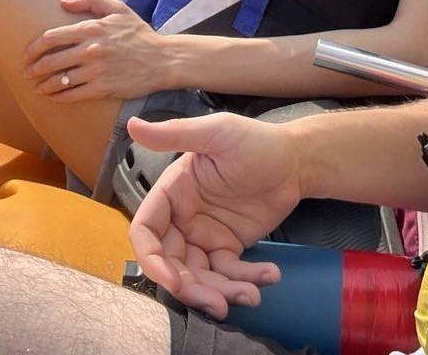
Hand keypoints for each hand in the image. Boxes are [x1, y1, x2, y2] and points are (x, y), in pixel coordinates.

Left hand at [24, 0, 161, 99]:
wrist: (163, 60)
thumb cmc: (139, 34)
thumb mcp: (119, 9)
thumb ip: (91, 0)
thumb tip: (63, 2)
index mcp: (92, 28)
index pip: (52, 37)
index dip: (34, 47)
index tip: (27, 54)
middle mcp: (91, 49)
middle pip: (50, 60)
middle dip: (34, 68)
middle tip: (27, 73)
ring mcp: (96, 71)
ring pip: (58, 80)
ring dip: (43, 85)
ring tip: (37, 87)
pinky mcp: (102, 89)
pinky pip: (72, 95)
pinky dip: (58, 97)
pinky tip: (53, 97)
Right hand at [128, 111, 302, 317]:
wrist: (297, 159)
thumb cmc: (257, 141)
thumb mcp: (216, 132)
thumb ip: (174, 134)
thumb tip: (131, 124)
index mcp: (173, 191)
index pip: (146, 231)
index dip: (151, 260)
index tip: (172, 280)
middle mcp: (184, 216)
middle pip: (172, 263)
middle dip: (191, 287)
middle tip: (218, 302)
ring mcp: (206, 234)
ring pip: (199, 275)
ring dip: (220, 292)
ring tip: (250, 296)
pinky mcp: (229, 246)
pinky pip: (228, 273)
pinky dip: (245, 281)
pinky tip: (268, 276)